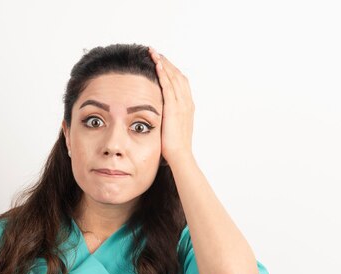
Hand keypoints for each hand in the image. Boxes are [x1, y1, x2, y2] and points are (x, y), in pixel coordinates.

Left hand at [148, 46, 194, 164]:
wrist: (180, 156)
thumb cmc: (173, 146)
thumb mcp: (171, 127)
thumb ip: (167, 116)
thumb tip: (157, 113)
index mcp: (187, 106)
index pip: (180, 82)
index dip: (170, 70)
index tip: (160, 61)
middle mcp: (187, 102)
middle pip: (177, 75)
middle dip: (166, 62)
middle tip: (155, 51)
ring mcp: (182, 105)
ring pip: (173, 78)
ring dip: (163, 64)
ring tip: (153, 53)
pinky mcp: (174, 109)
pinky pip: (169, 87)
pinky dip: (164, 74)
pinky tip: (157, 65)